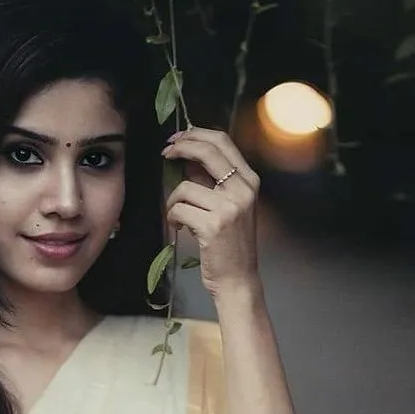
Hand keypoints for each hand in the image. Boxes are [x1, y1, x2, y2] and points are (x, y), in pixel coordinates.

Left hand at [161, 127, 260, 298]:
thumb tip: (187, 159)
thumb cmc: (229, 245)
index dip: (196, 134)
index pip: (223, 142)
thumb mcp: (228, 207)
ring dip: (173, 201)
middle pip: (206, 151)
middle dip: (180, 147)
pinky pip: (179, 209)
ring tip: (177, 216)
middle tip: (165, 153)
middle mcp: (243, 190)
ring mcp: (229, 207)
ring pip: (185, 187)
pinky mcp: (213, 225)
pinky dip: (173, 217)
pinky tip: (179, 228)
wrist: (238, 279)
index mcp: (249, 181)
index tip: (177, 138)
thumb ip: (211, 182)